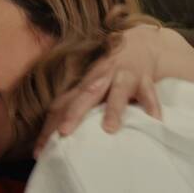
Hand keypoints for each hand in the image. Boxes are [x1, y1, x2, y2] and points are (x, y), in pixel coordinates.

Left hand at [33, 25, 163, 158]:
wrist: (139, 43)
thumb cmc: (110, 72)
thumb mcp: (90, 84)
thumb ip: (75, 105)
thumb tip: (51, 137)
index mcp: (84, 82)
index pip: (62, 104)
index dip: (49, 126)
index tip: (39, 150)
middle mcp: (102, 78)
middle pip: (85, 95)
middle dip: (74, 113)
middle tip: (64, 132)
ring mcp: (124, 77)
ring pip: (117, 92)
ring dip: (113, 109)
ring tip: (110, 128)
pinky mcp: (145, 80)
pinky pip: (149, 94)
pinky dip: (152, 106)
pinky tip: (154, 121)